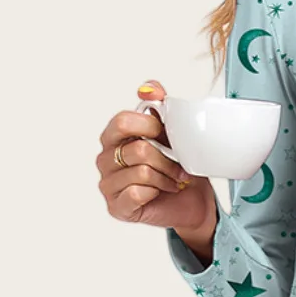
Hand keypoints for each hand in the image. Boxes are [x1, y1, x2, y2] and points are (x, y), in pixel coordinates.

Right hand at [97, 87, 218, 251]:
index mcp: (113, 136)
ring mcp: (108, 184)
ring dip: (166, 177)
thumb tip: (148, 89)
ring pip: (142, 172)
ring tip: (175, 180)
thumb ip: (158, 104)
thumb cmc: (176, 167)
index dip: (151, 126)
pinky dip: (157, 192)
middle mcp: (105, 159)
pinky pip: (137, 193)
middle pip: (137, 149)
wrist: (191, 202)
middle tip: (179, 165)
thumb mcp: (171, 131)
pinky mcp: (116, 207)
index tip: (167, 134)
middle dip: (165, 158)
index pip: (123, 121)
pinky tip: (162, 193)